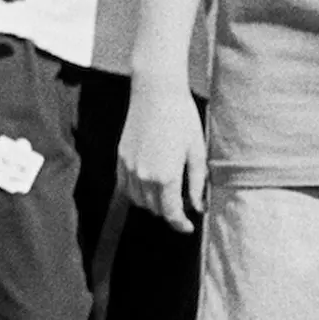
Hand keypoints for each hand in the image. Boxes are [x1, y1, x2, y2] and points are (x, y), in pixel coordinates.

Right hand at [117, 80, 206, 233]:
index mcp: (165, 176)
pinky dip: (135, 191)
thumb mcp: (196, 152)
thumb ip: (196, 183)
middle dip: (167, 212)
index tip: (187, 226)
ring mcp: (128, 166)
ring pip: (136, 199)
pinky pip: (124, 184)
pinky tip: (148, 184)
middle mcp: (143, 175)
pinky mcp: (120, 156)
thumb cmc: (182, 119)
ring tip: (165, 195)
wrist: (156, 93)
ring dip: (150, 203)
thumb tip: (197, 206)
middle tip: (181, 207)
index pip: (170, 213)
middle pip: (153, 208)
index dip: (180, 224)